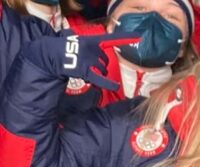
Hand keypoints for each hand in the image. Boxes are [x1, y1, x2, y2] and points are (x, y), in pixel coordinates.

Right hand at [24, 31, 139, 90]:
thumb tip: (87, 43)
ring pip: (103, 70)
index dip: (125, 38)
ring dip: (98, 72)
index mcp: (90, 40)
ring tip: (86, 71)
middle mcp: (92, 48)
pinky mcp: (85, 71)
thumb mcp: (75, 39)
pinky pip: (100, 79)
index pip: (110, 39)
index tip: (138, 37)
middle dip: (100, 65)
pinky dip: (108, 83)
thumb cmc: (63, 47)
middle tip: (89, 65)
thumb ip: (87, 43)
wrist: (50, 54)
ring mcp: (88, 60)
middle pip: (105, 60)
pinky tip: (115, 86)